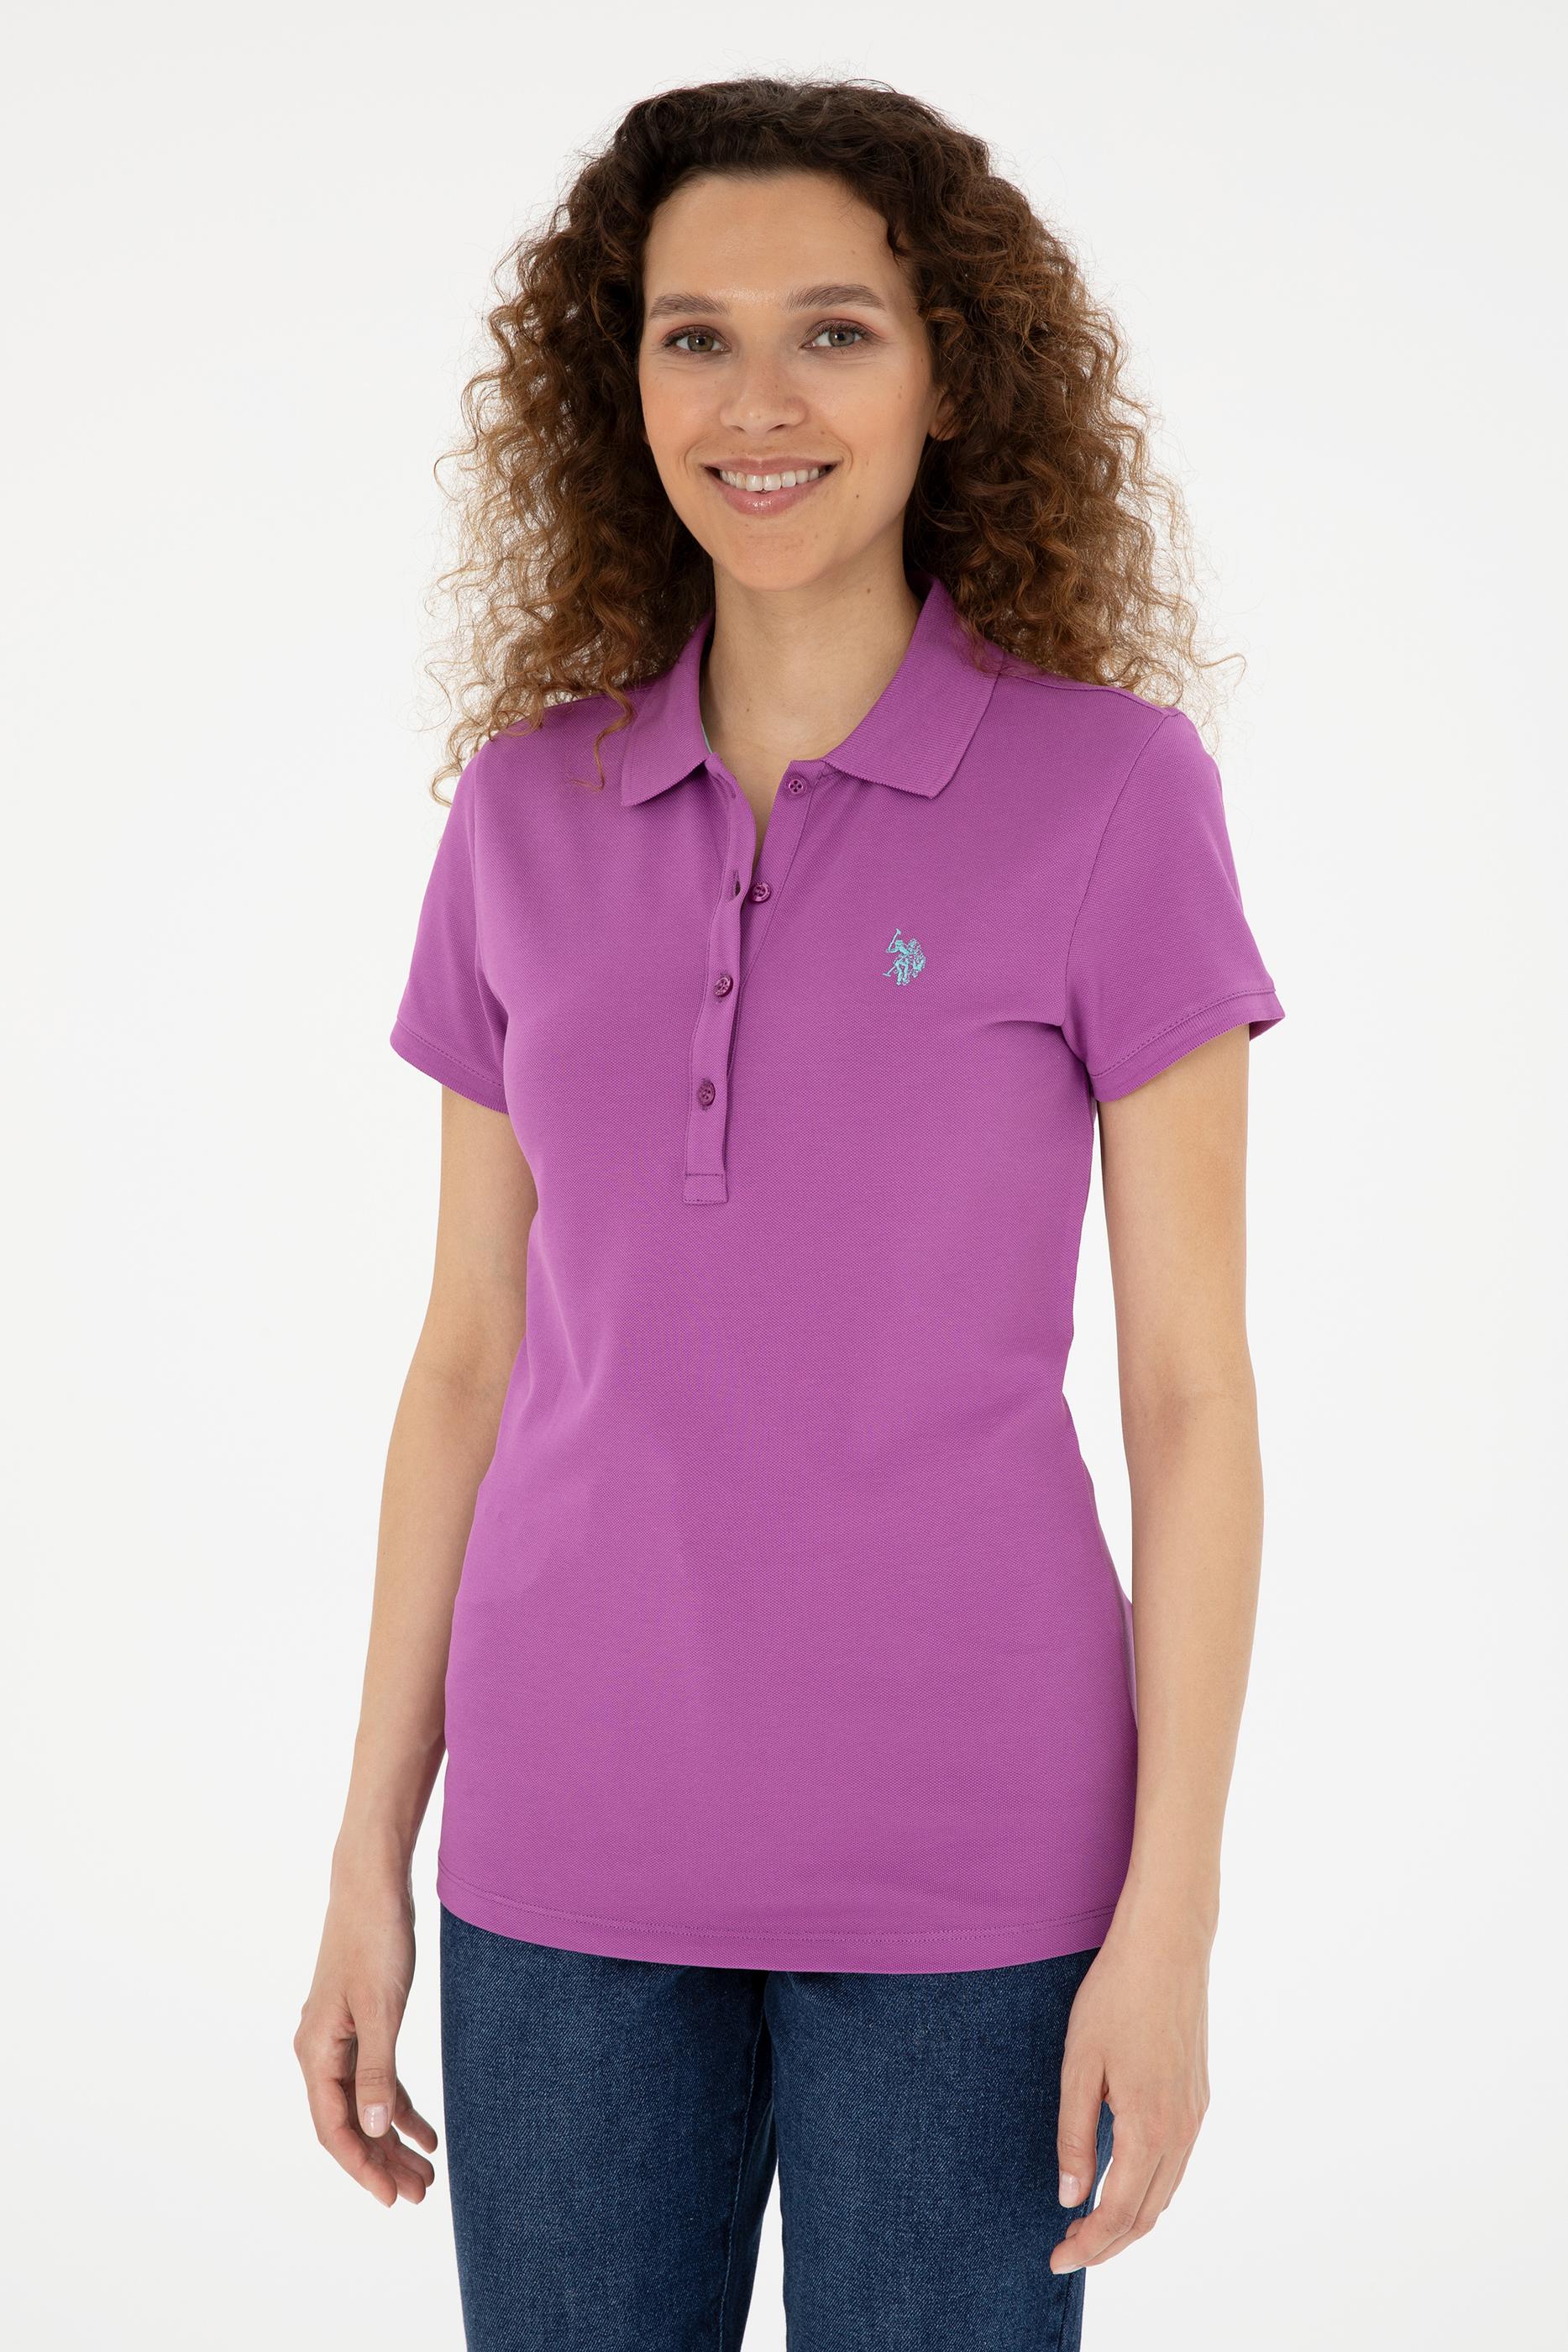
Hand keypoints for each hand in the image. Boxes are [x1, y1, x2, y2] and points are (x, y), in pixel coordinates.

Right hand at [294, 1877, 438, 2207]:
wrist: (372, 1884)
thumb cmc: (375, 1940)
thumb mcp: (382, 2009)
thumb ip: (377, 2070)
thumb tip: (373, 2128)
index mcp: (316, 2051)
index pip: (334, 2128)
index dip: (363, 2166)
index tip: (392, 2198)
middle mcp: (320, 2051)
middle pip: (349, 2123)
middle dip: (383, 2161)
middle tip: (420, 2193)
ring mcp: (339, 2038)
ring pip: (365, 2104)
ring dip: (393, 2138)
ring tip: (427, 2173)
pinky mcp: (361, 2024)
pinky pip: (376, 2078)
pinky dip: (399, 2105)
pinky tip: (426, 2129)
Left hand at [1049, 1911, 1210, 2273]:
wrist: (1167, 1946)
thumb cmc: (1116, 1997)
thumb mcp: (1080, 2065)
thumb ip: (1075, 2135)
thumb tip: (1070, 2197)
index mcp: (1149, 2126)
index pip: (1118, 2212)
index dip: (1088, 2244)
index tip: (1057, 2259)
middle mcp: (1182, 2129)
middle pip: (1147, 2213)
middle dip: (1108, 2243)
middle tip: (1068, 2251)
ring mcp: (1196, 2113)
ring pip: (1166, 2191)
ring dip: (1131, 2219)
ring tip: (1090, 2225)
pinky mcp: (1199, 2096)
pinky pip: (1177, 2162)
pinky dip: (1150, 2188)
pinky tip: (1124, 2180)